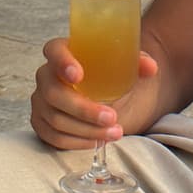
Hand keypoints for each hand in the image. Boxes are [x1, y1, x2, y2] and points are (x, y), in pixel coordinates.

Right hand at [29, 37, 157, 149]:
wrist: (103, 90)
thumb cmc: (110, 71)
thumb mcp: (125, 63)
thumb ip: (139, 62)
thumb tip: (151, 68)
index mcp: (63, 51)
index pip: (53, 50)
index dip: (62, 62)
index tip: (79, 76)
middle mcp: (46, 75)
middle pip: (54, 93)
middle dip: (83, 109)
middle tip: (112, 116)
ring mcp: (41, 100)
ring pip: (56, 119)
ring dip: (86, 129)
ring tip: (114, 132)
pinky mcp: (41, 122)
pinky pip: (52, 136)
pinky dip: (76, 142)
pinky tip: (97, 141)